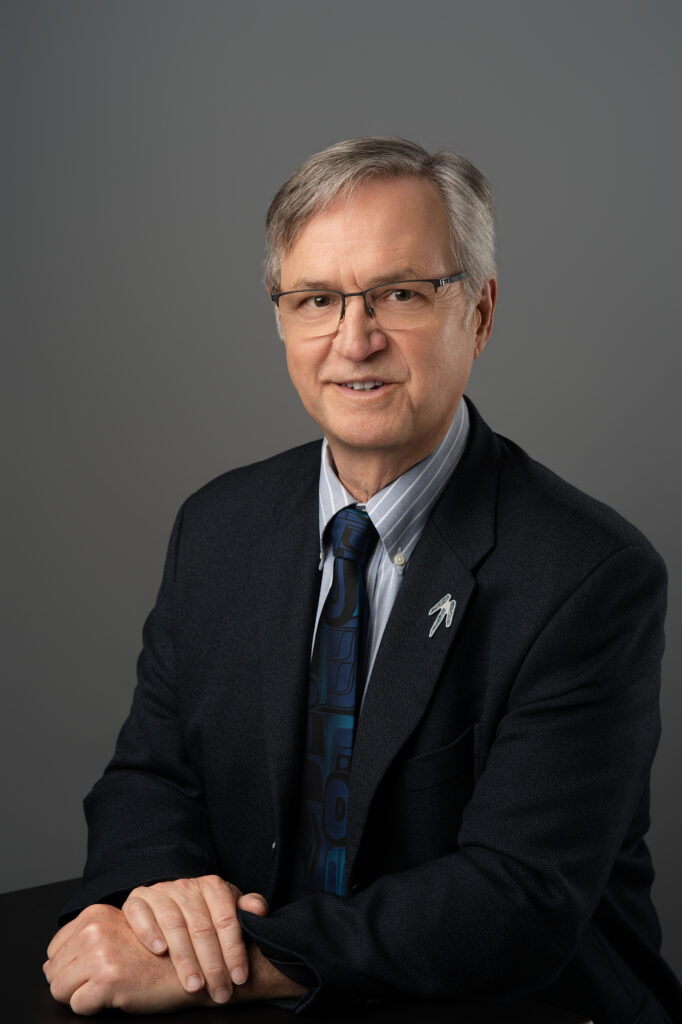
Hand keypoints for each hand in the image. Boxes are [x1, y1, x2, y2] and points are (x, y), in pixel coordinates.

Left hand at [43, 903, 211, 1013]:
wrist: (190, 969)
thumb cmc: (154, 956)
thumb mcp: (118, 933)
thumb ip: (85, 939)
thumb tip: (48, 965)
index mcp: (96, 913)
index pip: (55, 948)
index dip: (70, 965)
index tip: (94, 969)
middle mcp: (95, 929)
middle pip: (53, 971)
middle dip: (72, 982)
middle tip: (104, 980)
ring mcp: (101, 954)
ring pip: (60, 990)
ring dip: (82, 995)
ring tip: (110, 987)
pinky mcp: (108, 980)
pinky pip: (77, 1006)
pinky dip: (93, 1008)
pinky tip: (116, 996)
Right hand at [122, 874, 267, 1002]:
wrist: (168, 904)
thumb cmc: (205, 913)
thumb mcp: (228, 910)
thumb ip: (245, 910)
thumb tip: (257, 909)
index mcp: (213, 886)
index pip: (227, 919)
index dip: (234, 950)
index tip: (239, 978)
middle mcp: (186, 886)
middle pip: (201, 927)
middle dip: (212, 964)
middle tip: (219, 992)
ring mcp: (160, 892)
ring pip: (173, 925)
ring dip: (184, 958)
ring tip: (194, 985)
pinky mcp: (137, 901)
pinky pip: (140, 914)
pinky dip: (150, 932)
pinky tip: (160, 951)